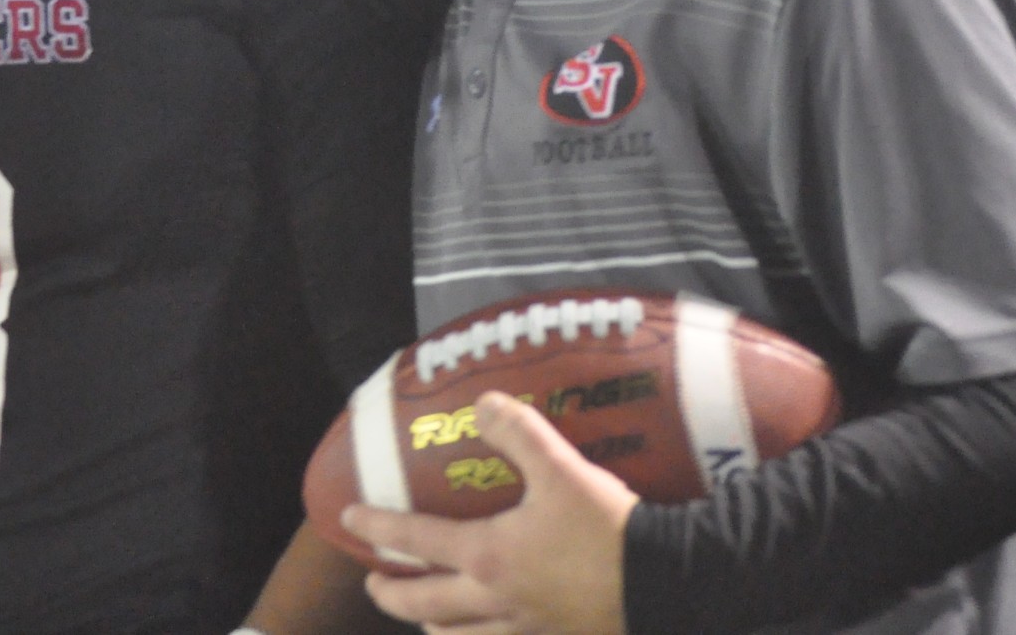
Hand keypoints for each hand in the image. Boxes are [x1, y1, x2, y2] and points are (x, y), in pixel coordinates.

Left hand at [346, 391, 637, 634]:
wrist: (666, 583)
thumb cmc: (607, 527)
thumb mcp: (562, 468)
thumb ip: (518, 431)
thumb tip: (482, 403)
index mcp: (488, 556)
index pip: (416, 541)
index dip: (377, 529)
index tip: (349, 520)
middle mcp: (495, 602)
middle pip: (424, 606)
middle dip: (392, 595)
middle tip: (373, 583)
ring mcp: (524, 632)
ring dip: (433, 628)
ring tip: (425, 619)